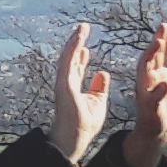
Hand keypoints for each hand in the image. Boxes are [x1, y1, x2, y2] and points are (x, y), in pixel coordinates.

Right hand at [49, 22, 108, 162]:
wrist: (75, 138)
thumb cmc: (84, 125)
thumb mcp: (98, 102)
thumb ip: (99, 88)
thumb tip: (103, 73)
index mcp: (74, 88)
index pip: (77, 67)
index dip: (81, 56)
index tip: (86, 46)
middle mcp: (67, 83)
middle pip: (71, 59)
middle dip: (76, 43)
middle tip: (82, 28)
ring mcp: (63, 82)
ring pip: (68, 57)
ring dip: (74, 41)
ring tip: (82, 28)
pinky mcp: (63, 83)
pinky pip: (67, 62)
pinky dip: (72, 48)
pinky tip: (78, 37)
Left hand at [129, 23, 166, 164]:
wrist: (158, 131)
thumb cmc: (151, 124)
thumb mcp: (152, 113)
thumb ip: (156, 98)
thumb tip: (164, 84)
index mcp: (145, 82)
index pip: (146, 62)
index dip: (151, 51)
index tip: (157, 41)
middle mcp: (154, 77)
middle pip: (156, 54)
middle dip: (159, 40)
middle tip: (163, 25)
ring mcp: (165, 78)